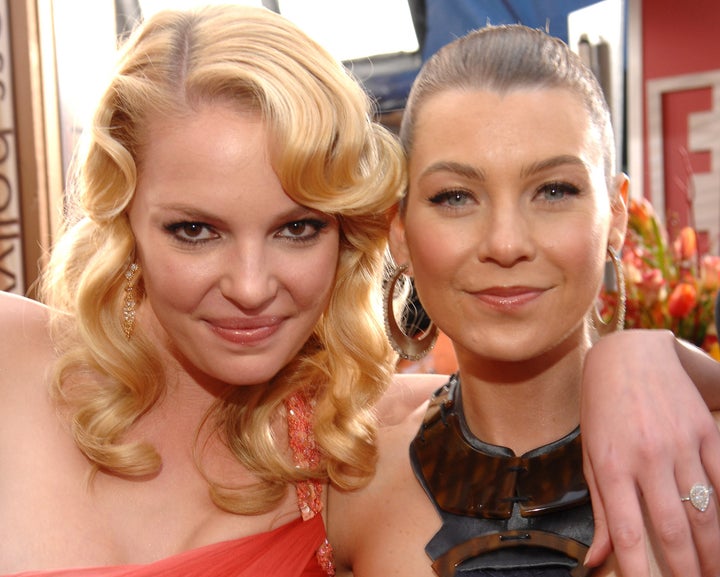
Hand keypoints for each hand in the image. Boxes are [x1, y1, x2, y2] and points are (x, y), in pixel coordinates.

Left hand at [581, 329, 719, 575]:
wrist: (628, 356)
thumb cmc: (601, 410)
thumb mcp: (589, 455)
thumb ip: (600, 510)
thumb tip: (595, 559)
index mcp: (610, 466)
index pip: (627, 531)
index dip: (638, 570)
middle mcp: (646, 458)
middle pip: (674, 530)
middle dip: (687, 570)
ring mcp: (680, 444)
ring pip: (706, 513)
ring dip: (714, 552)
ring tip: (713, 572)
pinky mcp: (705, 431)